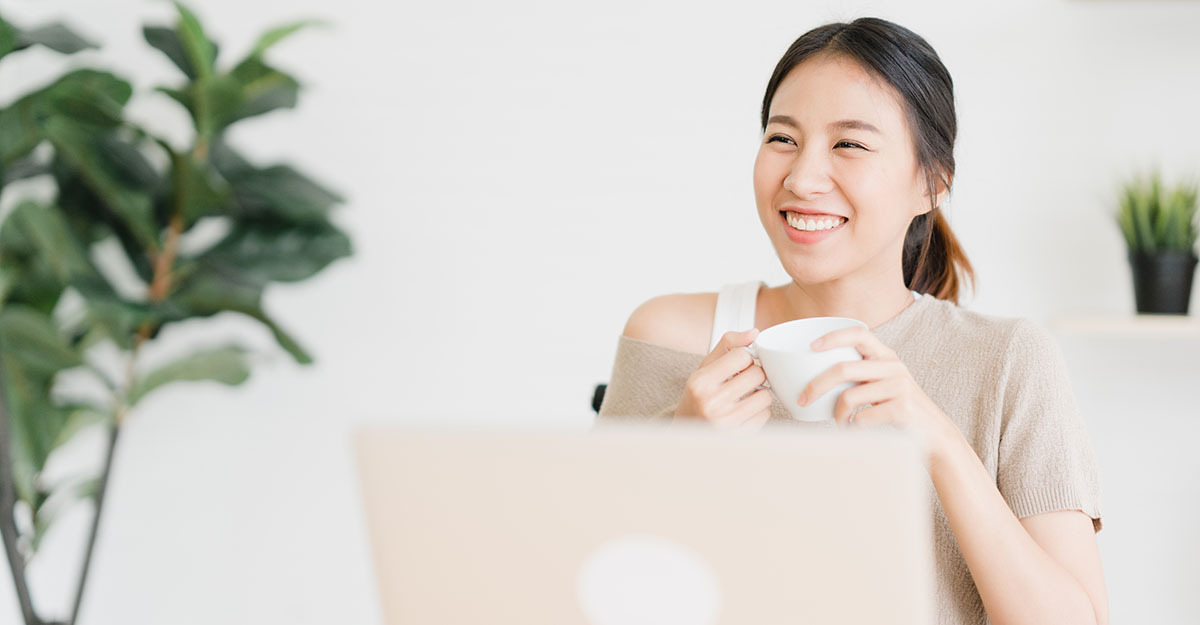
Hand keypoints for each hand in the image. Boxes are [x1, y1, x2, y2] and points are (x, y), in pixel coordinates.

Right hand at [674, 328, 772, 431]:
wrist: (689, 429)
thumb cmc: (700, 394)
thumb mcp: (705, 366)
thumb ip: (728, 345)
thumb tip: (754, 332)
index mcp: (701, 382)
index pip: (742, 356)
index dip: (745, 357)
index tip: (740, 364)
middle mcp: (711, 403)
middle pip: (757, 374)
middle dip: (755, 374)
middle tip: (745, 380)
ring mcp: (726, 423)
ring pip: (766, 396)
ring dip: (761, 394)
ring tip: (746, 396)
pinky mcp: (739, 436)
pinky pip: (765, 415)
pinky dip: (760, 411)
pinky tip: (746, 411)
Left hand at [798, 325, 953, 454]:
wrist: (934, 434)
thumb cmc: (897, 408)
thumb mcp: (881, 382)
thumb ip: (858, 374)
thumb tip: (811, 376)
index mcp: (886, 355)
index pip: (859, 333)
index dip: (833, 337)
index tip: (811, 346)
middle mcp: (893, 366)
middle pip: (843, 369)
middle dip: (816, 385)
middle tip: (803, 399)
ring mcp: (899, 387)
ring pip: (849, 397)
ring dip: (837, 414)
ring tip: (840, 422)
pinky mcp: (901, 409)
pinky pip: (861, 418)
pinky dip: (851, 428)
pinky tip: (854, 430)